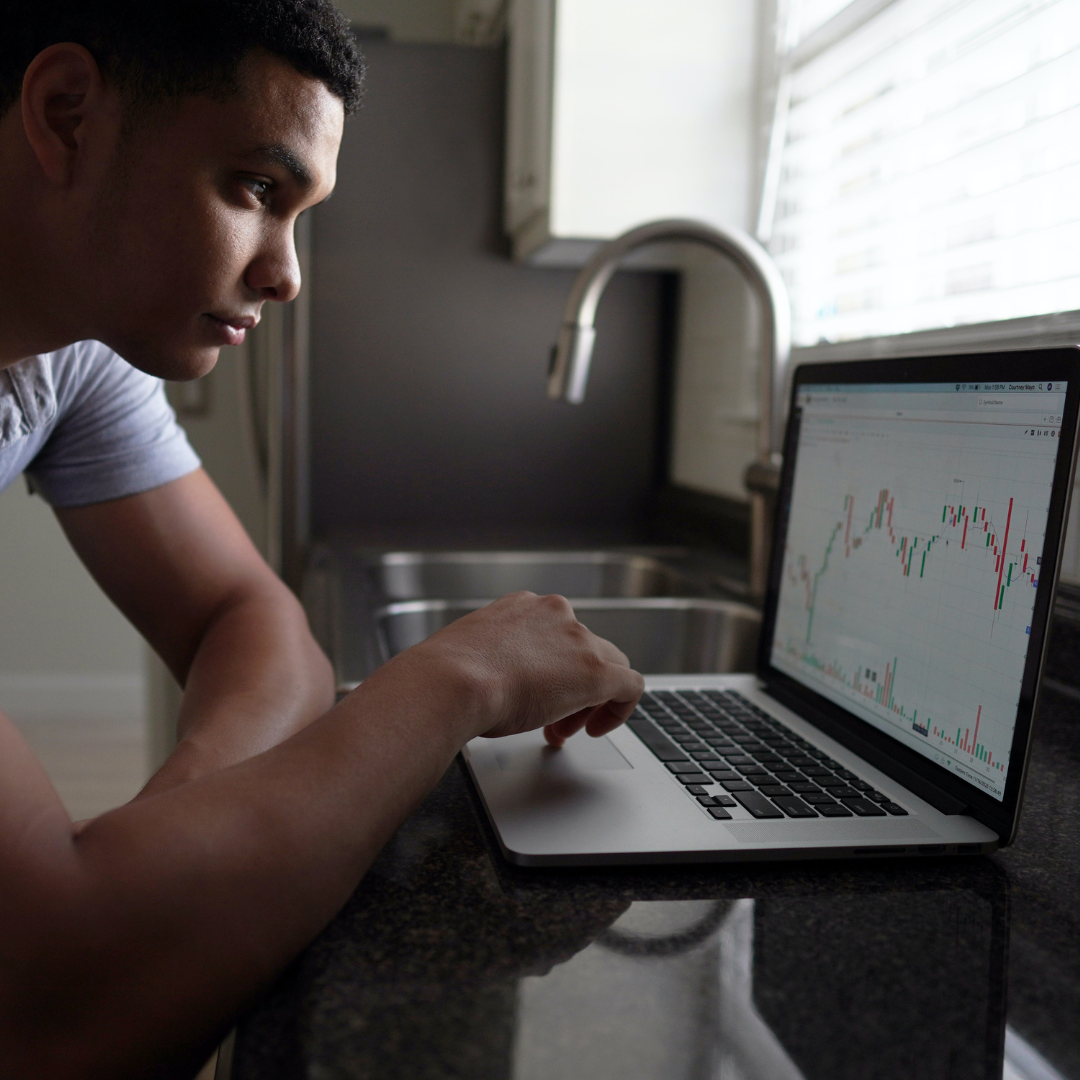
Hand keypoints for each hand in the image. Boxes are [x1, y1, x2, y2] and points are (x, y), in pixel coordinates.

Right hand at [398, 592, 643, 746]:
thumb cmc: (447, 675)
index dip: (551, 671)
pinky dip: (620, 708)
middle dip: (571, 688)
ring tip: (562, 731)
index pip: (554, 635)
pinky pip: (630, 686)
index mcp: (522, 607)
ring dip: (587, 702)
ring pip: (607, 666)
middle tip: (551, 721)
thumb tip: (489, 682)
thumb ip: (491, 660)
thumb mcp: (470, 655)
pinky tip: (597, 729)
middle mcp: (554, 613)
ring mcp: (578, 639)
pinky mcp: (596, 670)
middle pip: (584, 650)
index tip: (536, 696)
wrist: (451, 682)